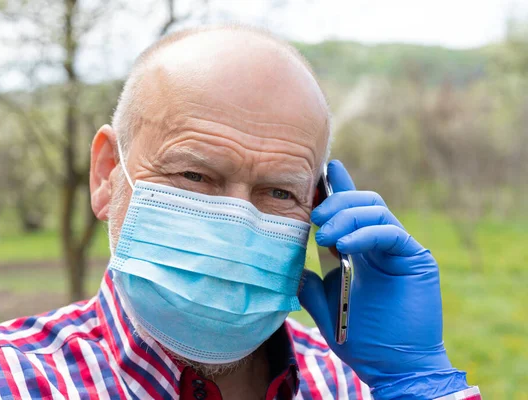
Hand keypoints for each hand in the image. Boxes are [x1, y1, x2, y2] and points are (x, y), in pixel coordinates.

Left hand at [299, 160, 468, 398]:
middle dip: (335, 202)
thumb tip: (292, 268)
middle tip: (315, 219)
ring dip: (346, 216)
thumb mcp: (325, 307)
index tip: (325, 169)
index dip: (339, 187)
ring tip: (325, 236)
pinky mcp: (415, 258)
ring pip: (376, 209)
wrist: (393, 366)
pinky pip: (390, 231)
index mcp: (360, 250)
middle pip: (362, 202)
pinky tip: (344, 246)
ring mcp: (399, 248)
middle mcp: (380, 244)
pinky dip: (365, 233)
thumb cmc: (362, 339)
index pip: (351, 210)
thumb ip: (310, 284)